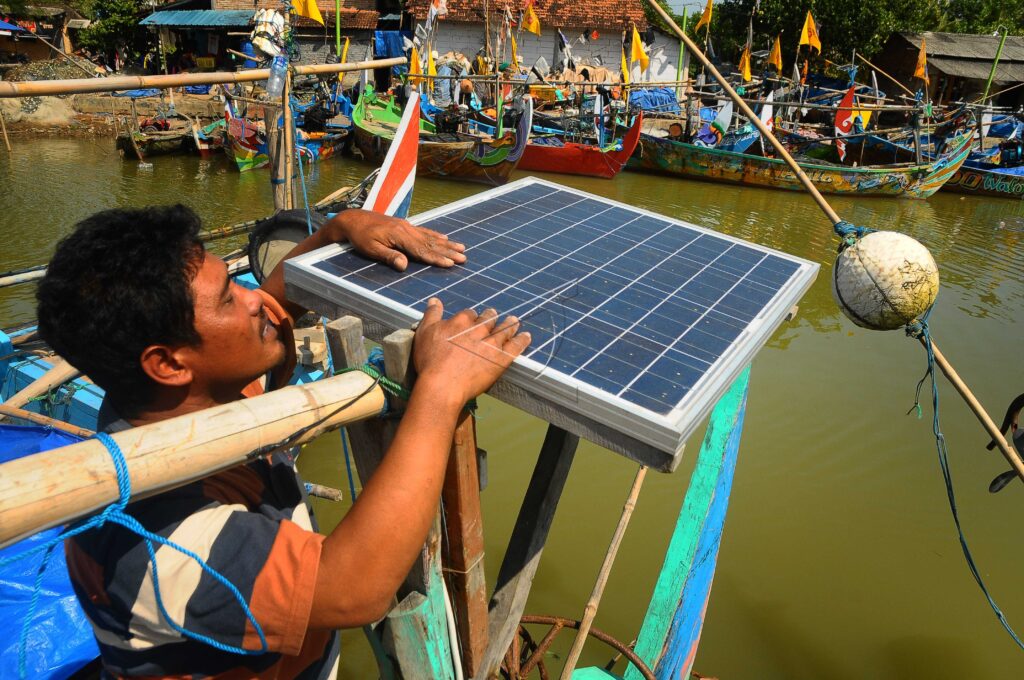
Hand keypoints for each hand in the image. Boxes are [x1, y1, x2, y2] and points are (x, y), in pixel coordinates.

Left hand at [323, 209, 466, 270]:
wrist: (353, 219)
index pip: (421, 250)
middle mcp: (406, 229)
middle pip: (431, 243)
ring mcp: (407, 226)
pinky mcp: (404, 225)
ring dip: (446, 244)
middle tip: (463, 258)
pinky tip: (444, 238)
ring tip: (461, 248)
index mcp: (399, 235)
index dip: (436, 258)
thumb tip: (404, 266)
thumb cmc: (360, 237)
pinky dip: (436, 235)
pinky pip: (424, 231)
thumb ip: (388, 256)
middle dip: (448, 252)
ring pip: (430, 237)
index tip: (450, 264)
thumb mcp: (370, 249)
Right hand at [413, 299, 530, 405]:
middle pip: (488, 319)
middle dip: (491, 317)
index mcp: (461, 321)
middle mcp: (479, 329)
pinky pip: (516, 346)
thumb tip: (435, 300)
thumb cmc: (430, 360)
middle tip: (494, 316)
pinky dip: (522, 340)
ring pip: (504, 330)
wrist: (443, 384)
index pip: (470, 314)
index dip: (471, 317)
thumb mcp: (424, 333)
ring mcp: (492, 343)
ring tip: (514, 321)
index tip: (472, 320)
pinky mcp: (501, 359)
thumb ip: (432, 315)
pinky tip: (526, 336)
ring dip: (510, 324)